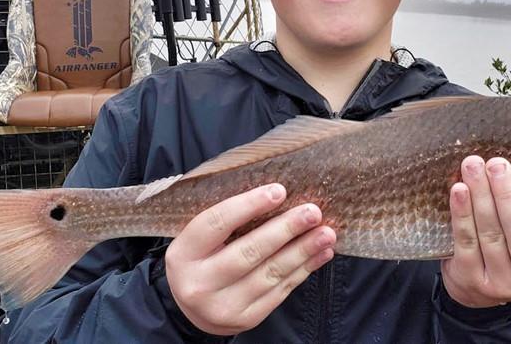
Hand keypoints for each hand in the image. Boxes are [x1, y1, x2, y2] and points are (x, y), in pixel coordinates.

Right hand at [165, 184, 335, 334]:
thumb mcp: (200, 238)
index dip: (249, 205)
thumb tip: (278, 195)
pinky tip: (321, 254)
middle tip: (313, 211)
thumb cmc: (202, 258)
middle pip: (249, 251)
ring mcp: (223, 306)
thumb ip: (228, 220)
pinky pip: (280, 291)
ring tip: (326, 233)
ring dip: (303, 251)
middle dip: (286, 229)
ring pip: (270, 273)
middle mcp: (199, 283)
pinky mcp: (246, 319)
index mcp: (184, 253)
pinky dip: (304, 270)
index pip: (217, 223)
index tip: (279, 191)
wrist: (191, 308)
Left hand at [441, 156, 510, 307]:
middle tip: (497, 165)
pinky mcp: (472, 281)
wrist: (477, 283)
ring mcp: (503, 284)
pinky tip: (459, 190)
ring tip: (473, 167)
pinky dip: (461, 214)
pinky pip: (466, 242)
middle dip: (506, 196)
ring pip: (491, 236)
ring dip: (481, 197)